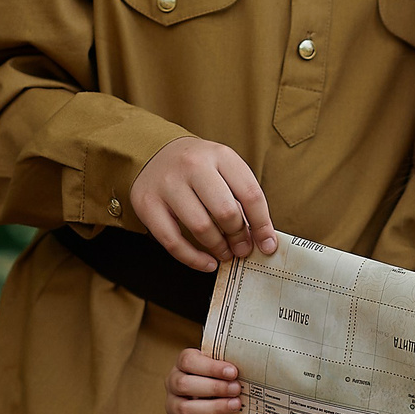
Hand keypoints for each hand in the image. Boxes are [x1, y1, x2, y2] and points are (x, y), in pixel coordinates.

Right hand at [132, 137, 277, 269]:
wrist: (154, 151)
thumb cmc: (198, 167)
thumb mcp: (223, 168)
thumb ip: (241, 197)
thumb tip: (260, 239)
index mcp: (219, 155)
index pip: (250, 194)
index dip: (262, 225)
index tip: (267, 244)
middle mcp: (192, 166)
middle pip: (226, 212)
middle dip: (239, 237)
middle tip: (242, 248)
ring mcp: (167, 184)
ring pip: (201, 227)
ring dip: (218, 248)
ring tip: (225, 253)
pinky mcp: (147, 204)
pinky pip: (173, 241)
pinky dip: (193, 259)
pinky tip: (207, 262)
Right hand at [167, 347, 244, 413]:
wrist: (213, 399)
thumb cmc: (220, 379)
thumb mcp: (221, 368)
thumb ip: (228, 367)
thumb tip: (250, 366)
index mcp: (182, 364)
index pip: (188, 361)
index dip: (211, 367)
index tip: (233, 372)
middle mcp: (173, 384)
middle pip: (184, 385)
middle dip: (214, 388)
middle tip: (236, 389)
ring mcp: (171, 406)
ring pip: (183, 409)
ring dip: (212, 408)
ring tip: (234, 405)